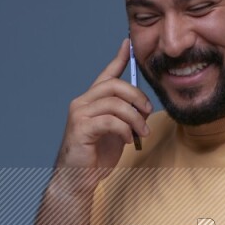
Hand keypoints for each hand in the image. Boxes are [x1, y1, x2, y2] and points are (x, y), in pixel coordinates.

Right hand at [55, 37, 151, 181]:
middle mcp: (82, 103)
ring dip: (135, 118)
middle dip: (137, 96)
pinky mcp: (80, 129)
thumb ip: (126, 118)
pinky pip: (110, 121)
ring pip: (115, 103)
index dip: (118, 59)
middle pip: (114, 85)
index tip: (128, 44)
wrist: (77, 180)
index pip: (106, 75)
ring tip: (142, 133)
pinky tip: (128, 140)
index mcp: (91, 102)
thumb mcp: (117, 134)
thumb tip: (143, 108)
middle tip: (148, 112)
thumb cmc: (95, 158)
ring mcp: (79, 115)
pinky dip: (125, 130)